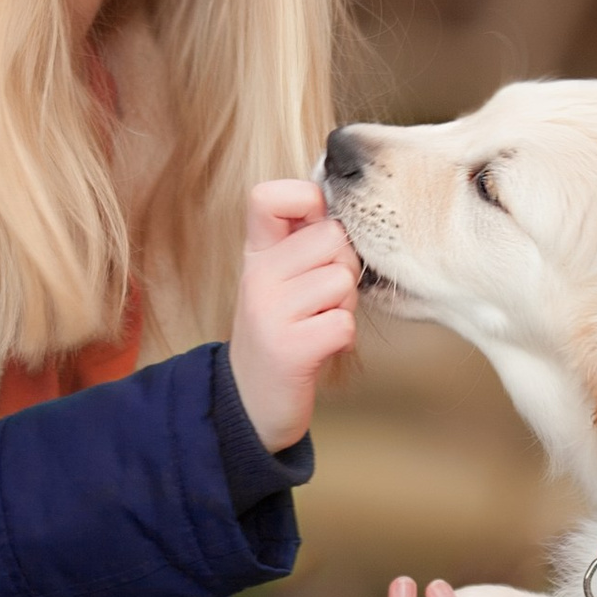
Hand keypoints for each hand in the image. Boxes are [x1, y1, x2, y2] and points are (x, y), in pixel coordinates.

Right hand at [228, 177, 358, 454]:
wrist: (251, 401)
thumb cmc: (282, 331)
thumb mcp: (280, 277)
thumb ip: (304, 239)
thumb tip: (344, 200)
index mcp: (256, 252)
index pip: (268, 196)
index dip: (306, 199)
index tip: (316, 227)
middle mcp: (257, 275)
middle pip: (332, 237)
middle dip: (344, 266)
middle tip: (322, 297)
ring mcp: (269, 312)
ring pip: (343, 280)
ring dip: (345, 305)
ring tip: (319, 322)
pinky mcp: (289, 349)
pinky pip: (343, 322)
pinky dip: (343, 337)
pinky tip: (322, 346)